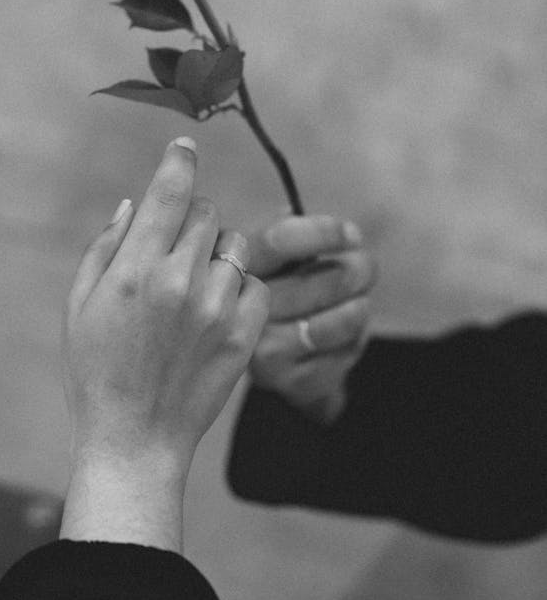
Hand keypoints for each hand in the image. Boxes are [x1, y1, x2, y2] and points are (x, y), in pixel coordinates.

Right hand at [61, 137, 270, 484]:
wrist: (135, 439)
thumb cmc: (96, 373)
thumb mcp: (79, 307)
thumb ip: (105, 248)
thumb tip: (136, 205)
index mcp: (134, 270)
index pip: (169, 192)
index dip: (179, 161)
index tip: (185, 146)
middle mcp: (180, 282)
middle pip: (206, 213)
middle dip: (191, 220)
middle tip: (173, 252)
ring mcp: (217, 309)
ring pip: (236, 247)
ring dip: (217, 255)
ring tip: (195, 289)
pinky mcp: (244, 335)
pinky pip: (257, 286)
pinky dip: (239, 290)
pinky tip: (216, 313)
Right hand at [244, 213, 376, 422]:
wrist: (258, 364)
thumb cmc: (272, 295)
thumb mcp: (266, 261)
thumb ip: (284, 236)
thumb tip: (311, 216)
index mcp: (233, 272)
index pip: (281, 240)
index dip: (324, 231)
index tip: (352, 233)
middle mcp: (242, 315)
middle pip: (326, 280)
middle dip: (359, 268)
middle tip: (365, 266)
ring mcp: (266, 354)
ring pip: (344, 319)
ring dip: (361, 305)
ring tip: (357, 300)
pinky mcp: (293, 383)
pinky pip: (347, 350)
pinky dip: (356, 338)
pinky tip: (342, 334)